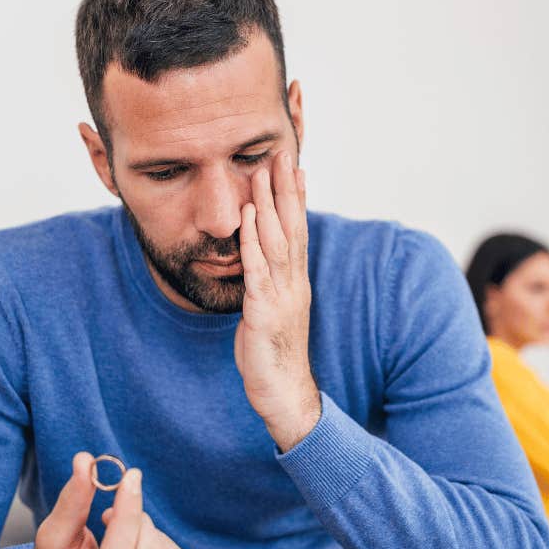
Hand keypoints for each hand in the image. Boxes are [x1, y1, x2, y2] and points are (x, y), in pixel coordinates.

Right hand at [28, 451, 190, 548]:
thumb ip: (71, 502)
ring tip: (127, 533)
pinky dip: (165, 548)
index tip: (131, 477)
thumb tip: (85, 461)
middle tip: (116, 513)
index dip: (128, 512)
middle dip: (138, 523)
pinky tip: (141, 548)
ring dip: (151, 535)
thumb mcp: (54, 537)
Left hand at [234, 150, 320, 450]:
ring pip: (278, 243)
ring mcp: (282, 297)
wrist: (283, 394)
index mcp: (296, 283)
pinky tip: (249, 218)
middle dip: (286, 190)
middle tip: (283, 154)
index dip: (296, 199)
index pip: (299, 232)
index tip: (294, 167)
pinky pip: (258, 271)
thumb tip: (259, 264)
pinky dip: (253, 242)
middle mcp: (294, 284)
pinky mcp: (264, 313)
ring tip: (262, 173)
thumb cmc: (274, 355)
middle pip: (292, 229)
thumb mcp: (273, 312)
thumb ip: (269, 285)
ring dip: (270, 206)